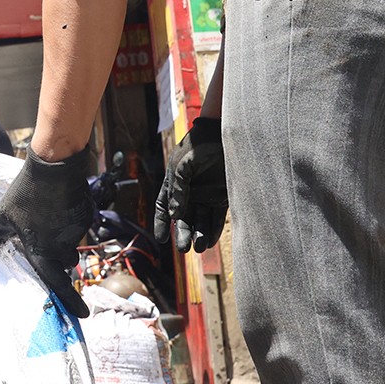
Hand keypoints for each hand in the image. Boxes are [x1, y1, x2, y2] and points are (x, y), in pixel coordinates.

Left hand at [0, 145, 93, 316]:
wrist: (55, 167)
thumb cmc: (26, 195)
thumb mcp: (2, 216)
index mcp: (44, 252)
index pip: (58, 284)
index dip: (70, 300)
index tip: (83, 315)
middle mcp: (64, 247)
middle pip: (64, 263)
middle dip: (57, 259)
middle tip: (44, 245)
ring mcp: (78, 231)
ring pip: (70, 243)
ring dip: (61, 239)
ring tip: (46, 221)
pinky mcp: (86, 216)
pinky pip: (77, 226)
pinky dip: (68, 223)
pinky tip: (57, 207)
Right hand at [153, 116, 227, 253]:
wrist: (222, 135)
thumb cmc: (198, 147)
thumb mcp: (182, 165)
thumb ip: (178, 188)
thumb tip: (174, 215)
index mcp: (174, 184)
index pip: (164, 208)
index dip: (161, 224)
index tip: (161, 239)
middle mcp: (189, 193)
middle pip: (183, 219)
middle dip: (182, 235)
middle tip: (183, 249)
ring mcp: (206, 195)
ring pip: (200, 221)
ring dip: (198, 234)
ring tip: (198, 247)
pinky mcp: (222, 196)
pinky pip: (216, 217)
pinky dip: (213, 229)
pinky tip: (209, 240)